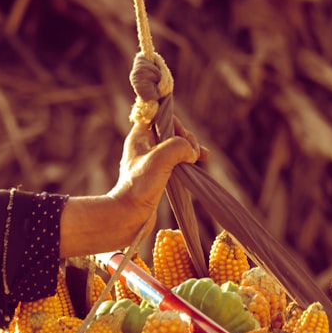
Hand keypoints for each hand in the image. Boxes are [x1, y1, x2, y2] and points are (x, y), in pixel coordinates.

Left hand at [58, 116, 203, 257]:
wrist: (129, 215)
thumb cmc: (139, 186)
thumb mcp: (160, 159)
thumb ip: (178, 146)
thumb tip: (192, 151)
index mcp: (139, 137)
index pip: (158, 116)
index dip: (173, 121)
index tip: (182, 135)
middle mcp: (144, 146)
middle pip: (170, 131)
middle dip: (186, 137)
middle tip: (194, 151)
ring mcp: (151, 161)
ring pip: (175, 146)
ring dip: (190, 148)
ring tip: (202, 156)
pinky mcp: (158, 175)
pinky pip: (176, 160)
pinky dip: (188, 160)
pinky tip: (200, 162)